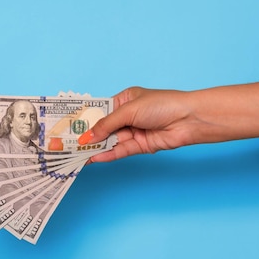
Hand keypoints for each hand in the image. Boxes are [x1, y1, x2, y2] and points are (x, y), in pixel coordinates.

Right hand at [78, 76, 258, 162]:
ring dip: (95, 148)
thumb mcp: (129, 110)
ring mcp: (134, 131)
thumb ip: (107, 125)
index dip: (86, 119)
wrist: (188, 119)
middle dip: (89, 136)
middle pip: (104, 128)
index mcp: (125, 100)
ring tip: (77, 154)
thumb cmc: (162, 105)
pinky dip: (107, 155)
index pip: (101, 110)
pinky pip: (120, 151)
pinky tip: (94, 158)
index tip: (70, 127)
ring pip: (110, 141)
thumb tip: (88, 137)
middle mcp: (128, 116)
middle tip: (69, 144)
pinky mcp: (140, 145)